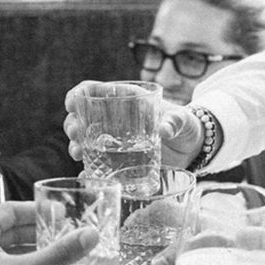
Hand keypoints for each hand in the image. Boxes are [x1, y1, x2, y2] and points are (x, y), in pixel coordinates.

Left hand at [0, 202, 97, 264]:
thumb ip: (59, 253)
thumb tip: (89, 236)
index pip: (11, 210)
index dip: (38, 210)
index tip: (61, 213)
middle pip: (13, 231)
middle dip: (40, 233)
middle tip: (65, 233)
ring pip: (12, 253)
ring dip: (37, 253)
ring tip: (62, 253)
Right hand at [62, 80, 203, 167]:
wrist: (193, 148)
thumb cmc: (185, 125)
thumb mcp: (182, 119)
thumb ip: (174, 122)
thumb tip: (164, 129)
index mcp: (126, 98)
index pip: (94, 90)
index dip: (78, 93)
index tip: (72, 102)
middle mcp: (115, 118)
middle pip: (83, 116)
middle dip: (72, 123)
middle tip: (75, 133)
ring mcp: (115, 140)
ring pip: (85, 139)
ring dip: (76, 144)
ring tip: (77, 153)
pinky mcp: (119, 160)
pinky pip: (98, 163)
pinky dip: (88, 168)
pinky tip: (85, 174)